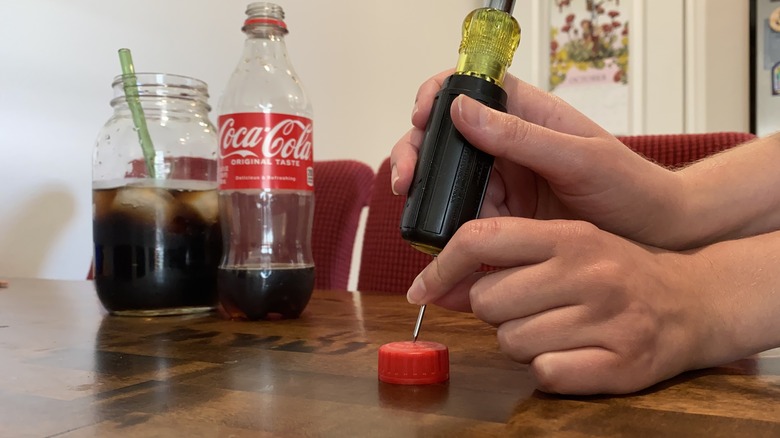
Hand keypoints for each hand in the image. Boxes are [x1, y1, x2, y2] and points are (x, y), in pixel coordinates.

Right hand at [391, 71, 685, 248]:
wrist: (654, 238)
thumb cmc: (629, 186)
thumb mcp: (578, 157)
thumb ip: (520, 135)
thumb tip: (462, 110)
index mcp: (527, 114)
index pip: (470, 89)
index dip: (438, 96)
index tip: (421, 117)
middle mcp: (508, 145)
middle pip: (445, 138)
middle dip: (416, 152)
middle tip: (406, 179)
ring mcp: (503, 182)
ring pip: (447, 181)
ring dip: (426, 194)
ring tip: (416, 214)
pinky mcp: (504, 217)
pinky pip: (464, 218)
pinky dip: (445, 228)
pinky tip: (437, 242)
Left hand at [406, 217, 709, 394]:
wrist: (691, 302)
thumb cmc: (614, 272)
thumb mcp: (565, 247)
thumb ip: (505, 260)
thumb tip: (438, 286)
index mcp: (568, 236)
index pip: (480, 238)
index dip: (440, 267)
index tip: (421, 289)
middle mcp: (588, 272)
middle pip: (488, 300)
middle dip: (494, 310)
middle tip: (525, 308)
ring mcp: (607, 317)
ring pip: (511, 341)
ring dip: (520, 341)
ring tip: (554, 328)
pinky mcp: (622, 361)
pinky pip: (545, 372)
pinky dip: (548, 368)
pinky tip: (572, 352)